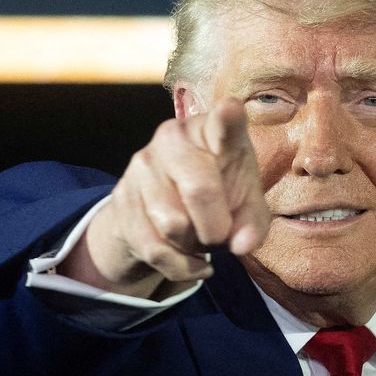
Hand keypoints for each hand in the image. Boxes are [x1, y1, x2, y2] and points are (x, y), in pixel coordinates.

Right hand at [60, 98, 269, 298]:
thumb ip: (253, 224)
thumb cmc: (218, 195)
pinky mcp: (121, 196)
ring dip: (193, 246)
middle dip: (216, 228)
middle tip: (221, 234)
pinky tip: (192, 262)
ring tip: (199, 239)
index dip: (227, 118)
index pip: (222, 123)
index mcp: (213, 131)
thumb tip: (243, 245)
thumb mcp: (244, 205)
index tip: (231, 108)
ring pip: (173, 225)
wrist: (161, 209)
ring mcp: (142, 164)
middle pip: (199, 191)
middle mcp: (173, 137)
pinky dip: (179, 266)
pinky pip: (154, 247)